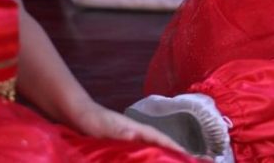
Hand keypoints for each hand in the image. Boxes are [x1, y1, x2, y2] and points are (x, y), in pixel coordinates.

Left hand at [70, 101, 187, 154]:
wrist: (78, 115)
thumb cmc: (94, 120)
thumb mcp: (108, 127)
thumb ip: (122, 132)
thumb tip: (136, 136)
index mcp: (139, 131)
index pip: (163, 141)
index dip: (177, 149)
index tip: (192, 158)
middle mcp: (139, 136)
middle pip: (163, 146)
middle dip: (178, 155)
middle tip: (194, 162)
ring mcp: (131, 142)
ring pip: (153, 151)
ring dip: (165, 157)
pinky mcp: (122, 148)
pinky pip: (142, 155)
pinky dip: (151, 159)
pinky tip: (151, 162)